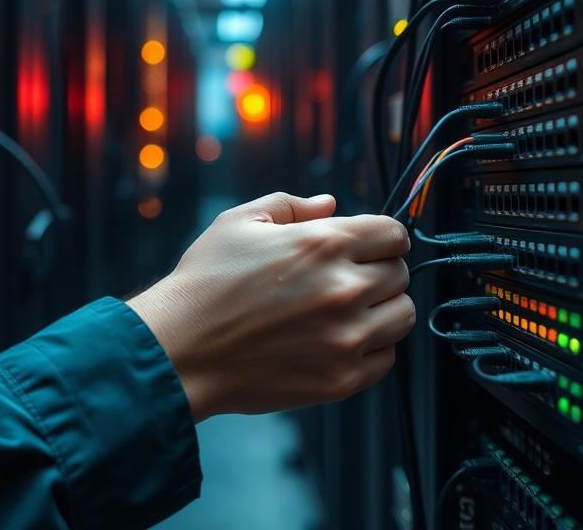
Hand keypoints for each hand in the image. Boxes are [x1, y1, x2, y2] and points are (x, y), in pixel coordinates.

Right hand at [127, 192, 412, 421]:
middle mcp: (343, 288)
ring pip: (402, 316)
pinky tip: (339, 341)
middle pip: (400, 273)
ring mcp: (346, 337)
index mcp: (323, 242)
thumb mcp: (239, 221)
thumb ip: (291, 205)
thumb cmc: (205, 283)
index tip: (367, 247)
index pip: (394, 234)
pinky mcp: (341, 379)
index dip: (381, 237)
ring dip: (382, 309)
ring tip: (348, 311)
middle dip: (378, 270)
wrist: (180, 350)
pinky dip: (371, 349)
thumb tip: (330, 203)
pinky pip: (386, 359)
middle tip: (347, 279)